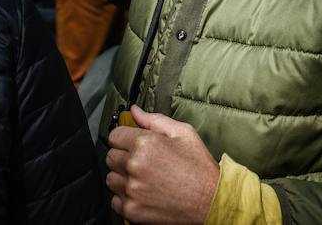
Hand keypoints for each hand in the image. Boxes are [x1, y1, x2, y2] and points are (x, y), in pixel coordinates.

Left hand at [105, 105, 219, 223]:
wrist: (211, 201)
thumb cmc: (198, 167)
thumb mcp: (183, 133)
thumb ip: (154, 120)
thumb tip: (135, 111)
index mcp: (144, 144)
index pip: (114, 136)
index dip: (124, 138)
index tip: (132, 143)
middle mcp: (134, 167)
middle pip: (110, 157)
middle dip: (123, 156)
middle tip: (142, 161)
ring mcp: (131, 190)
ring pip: (111, 179)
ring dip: (122, 177)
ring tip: (143, 178)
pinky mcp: (132, 210)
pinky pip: (115, 200)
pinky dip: (125, 197)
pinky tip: (143, 193)